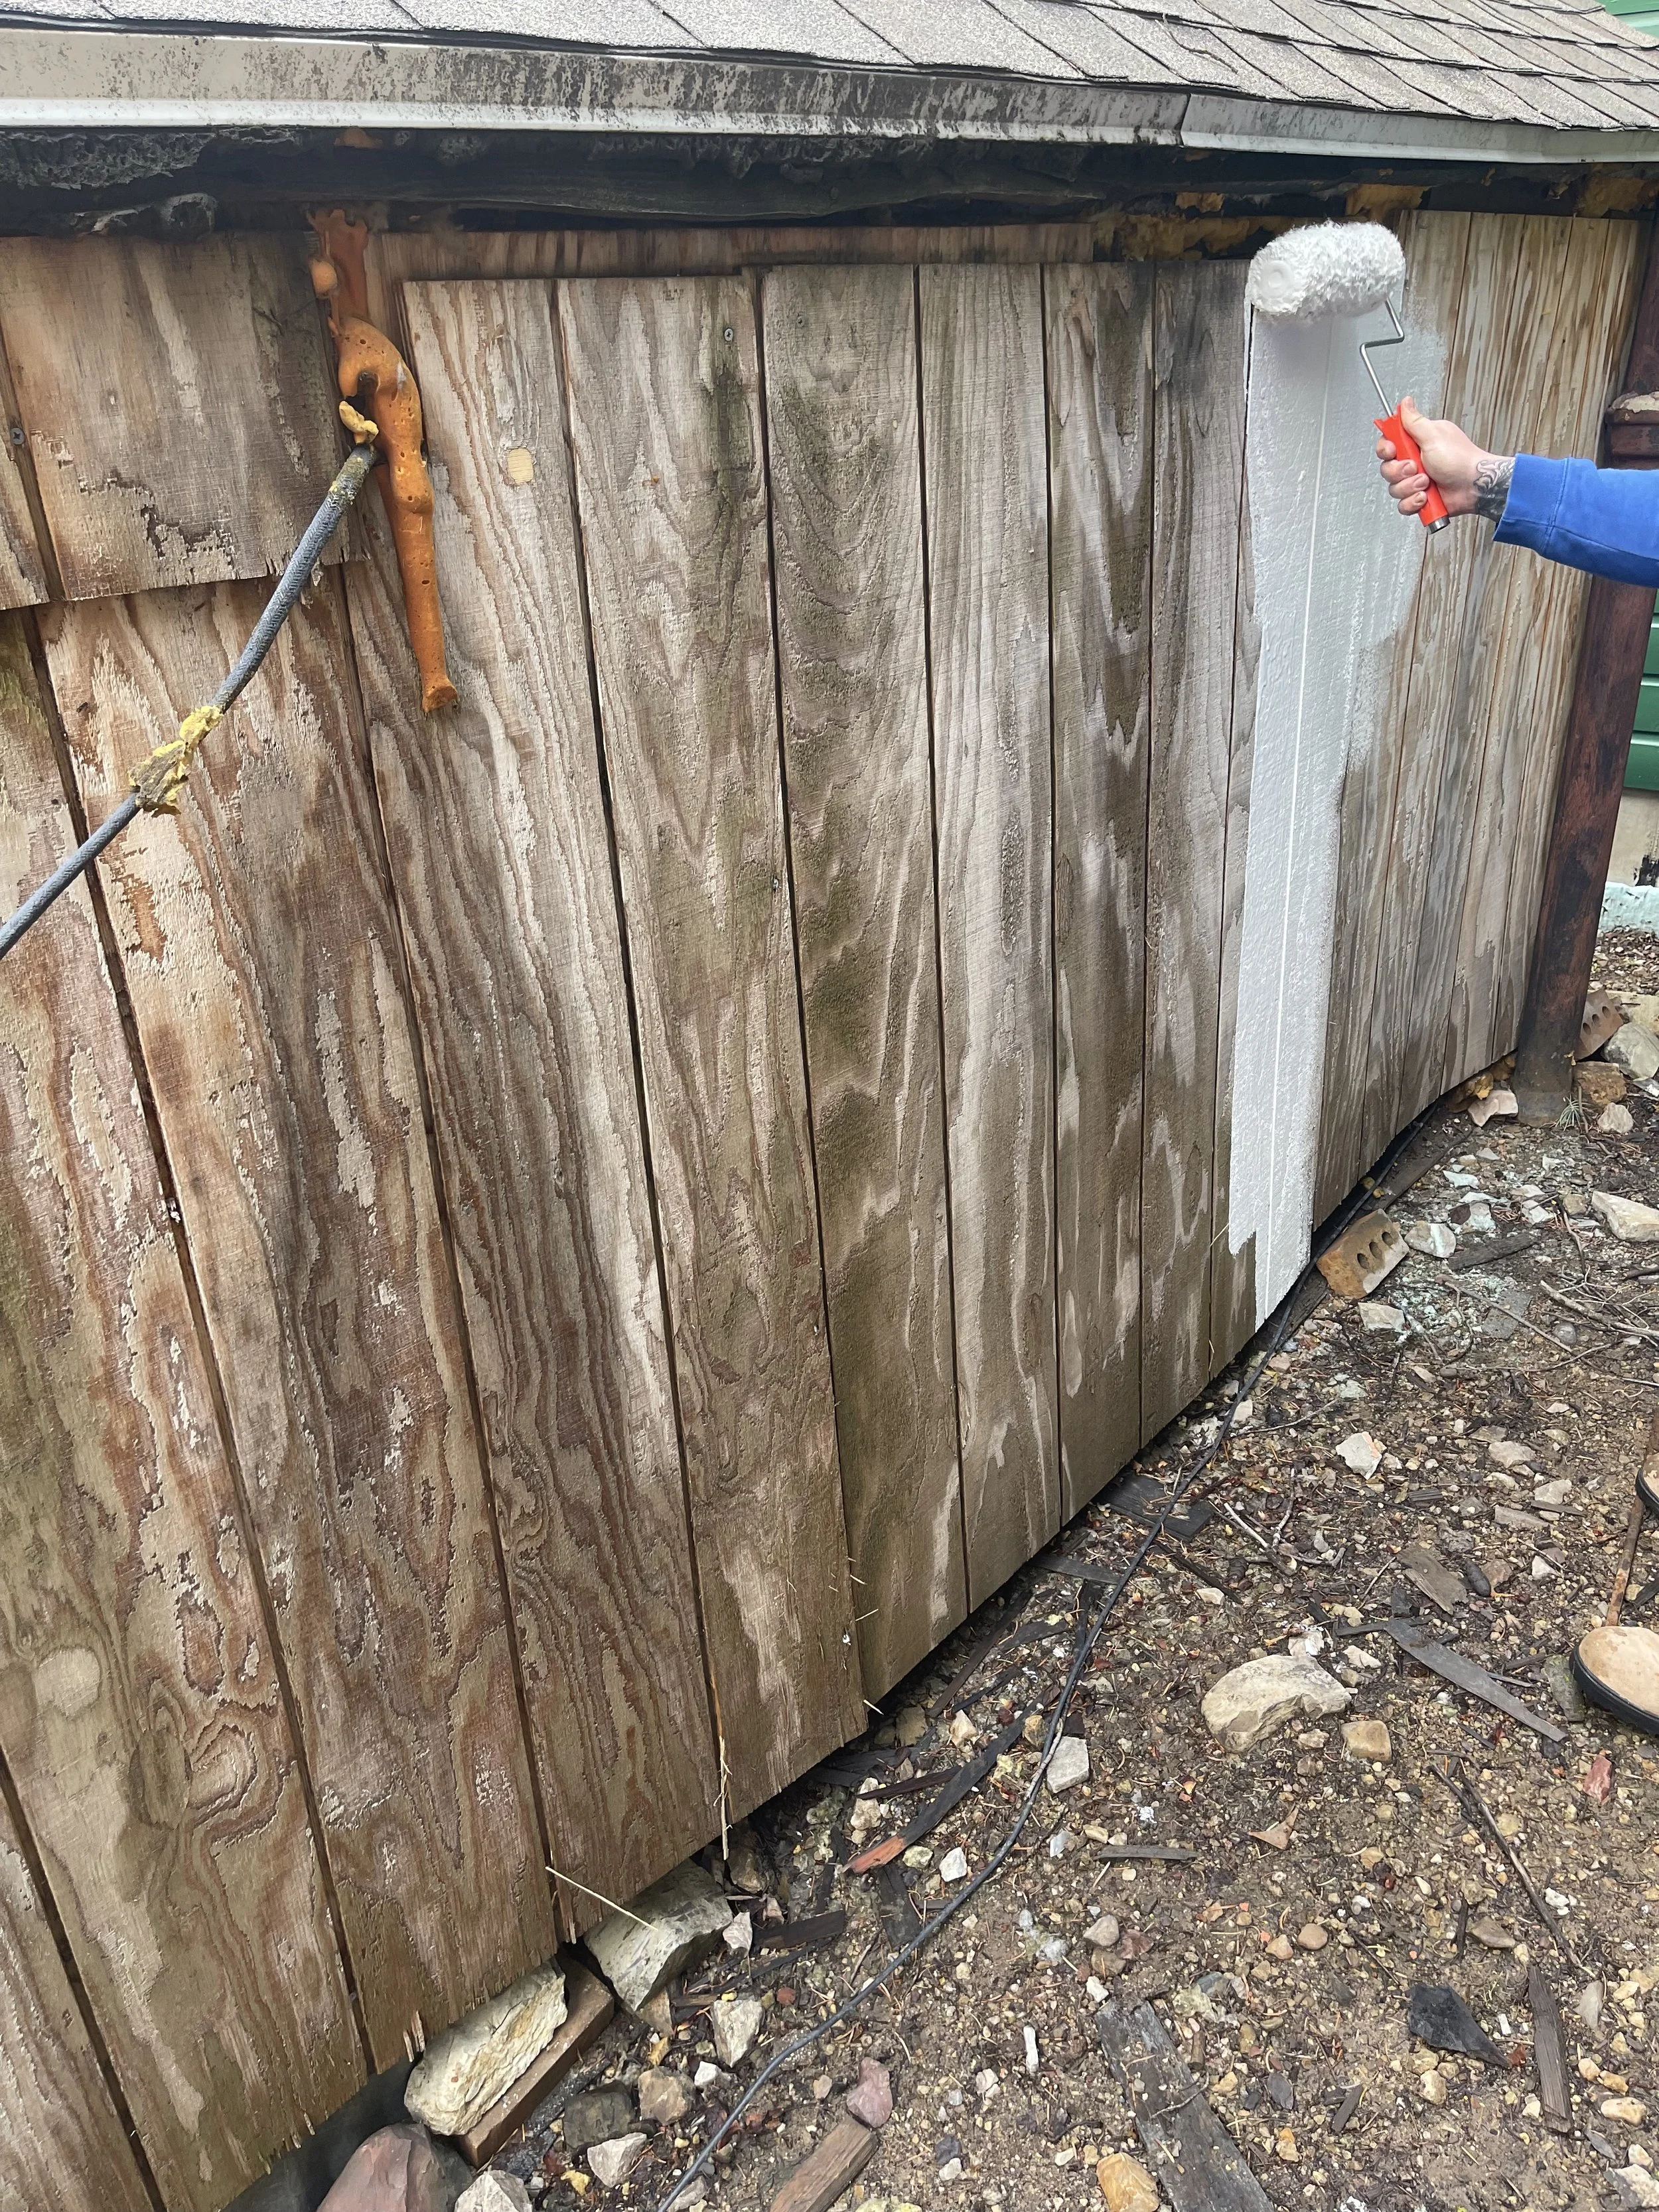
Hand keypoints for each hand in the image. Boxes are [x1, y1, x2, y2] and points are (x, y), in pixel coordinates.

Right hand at [1375, 395, 1512, 520]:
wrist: (1474, 485)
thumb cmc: (1460, 459)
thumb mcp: (1434, 435)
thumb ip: (1414, 421)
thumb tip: (1406, 402)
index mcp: (1417, 442)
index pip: (1389, 443)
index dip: (1386, 449)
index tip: (1394, 451)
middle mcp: (1415, 461)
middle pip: (1387, 468)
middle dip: (1400, 471)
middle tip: (1416, 467)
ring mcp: (1416, 481)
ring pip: (1394, 488)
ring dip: (1409, 487)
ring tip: (1427, 483)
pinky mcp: (1419, 498)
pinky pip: (1402, 505)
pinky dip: (1413, 503)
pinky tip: (1426, 496)